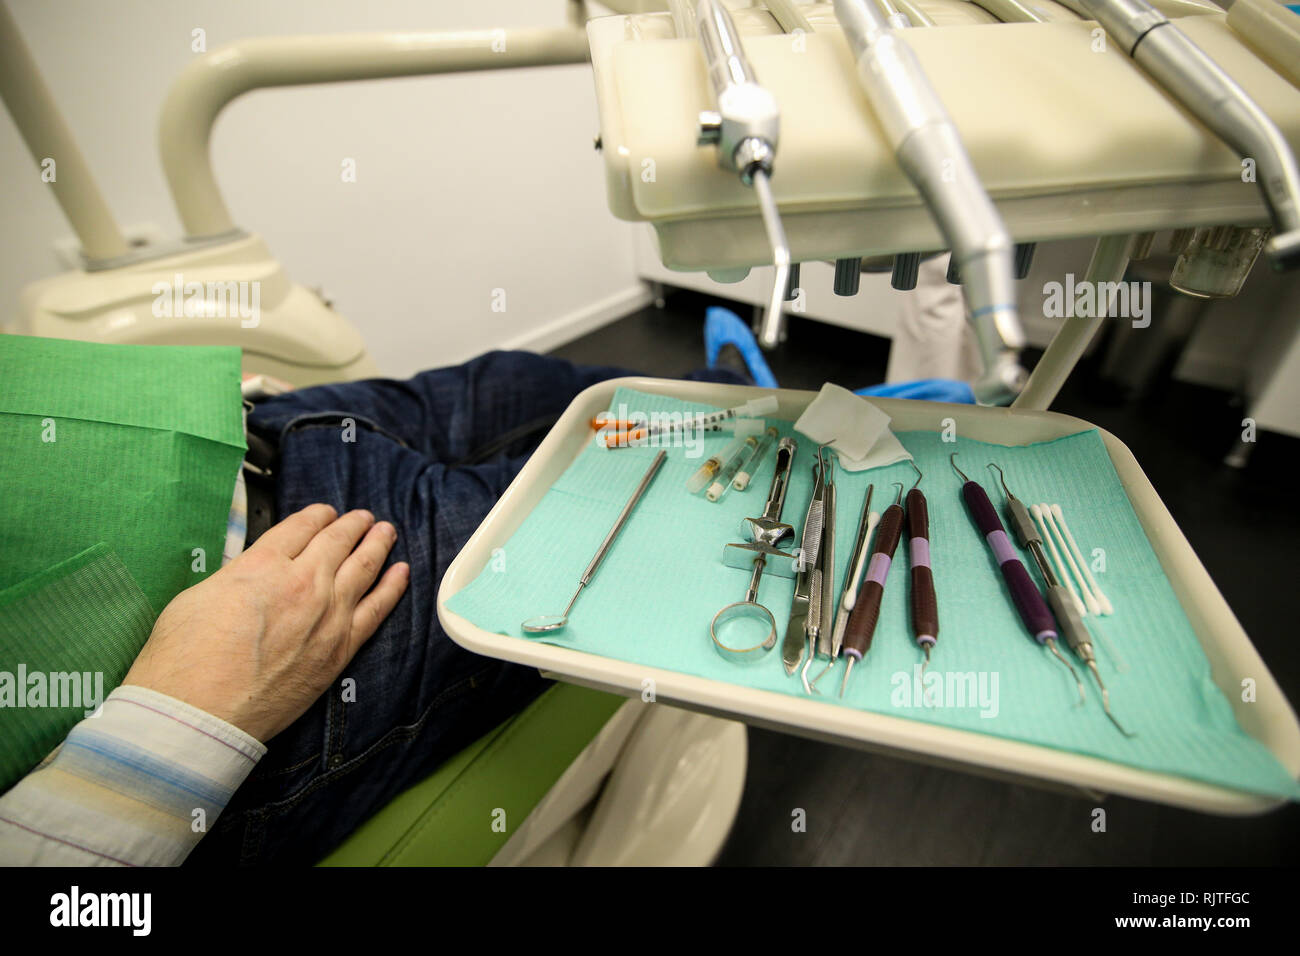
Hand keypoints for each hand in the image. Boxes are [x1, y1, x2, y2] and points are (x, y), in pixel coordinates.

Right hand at [124, 504, 409, 741]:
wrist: (201, 713)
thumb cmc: (184, 662)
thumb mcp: (196, 597)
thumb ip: (235, 578)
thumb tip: (250, 576)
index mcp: (261, 565)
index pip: (299, 528)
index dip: (315, 517)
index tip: (324, 514)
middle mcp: (302, 583)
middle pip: (336, 542)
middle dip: (352, 526)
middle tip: (363, 518)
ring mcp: (327, 615)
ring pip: (363, 568)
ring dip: (377, 545)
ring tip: (386, 532)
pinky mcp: (341, 648)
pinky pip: (377, 609)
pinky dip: (392, 587)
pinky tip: (401, 572)